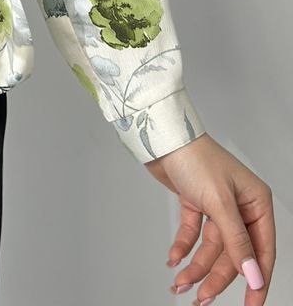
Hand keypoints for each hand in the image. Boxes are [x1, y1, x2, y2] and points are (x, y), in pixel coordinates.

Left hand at [143, 133, 274, 304]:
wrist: (162, 136)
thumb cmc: (196, 158)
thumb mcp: (220, 203)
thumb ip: (237, 242)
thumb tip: (254, 275)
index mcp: (256, 203)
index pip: (262, 251)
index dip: (257, 281)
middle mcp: (239, 206)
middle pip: (233, 253)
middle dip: (217, 277)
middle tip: (201, 298)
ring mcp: (217, 205)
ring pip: (211, 247)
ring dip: (196, 266)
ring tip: (181, 284)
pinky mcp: (195, 203)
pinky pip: (193, 234)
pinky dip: (183, 247)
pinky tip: (174, 260)